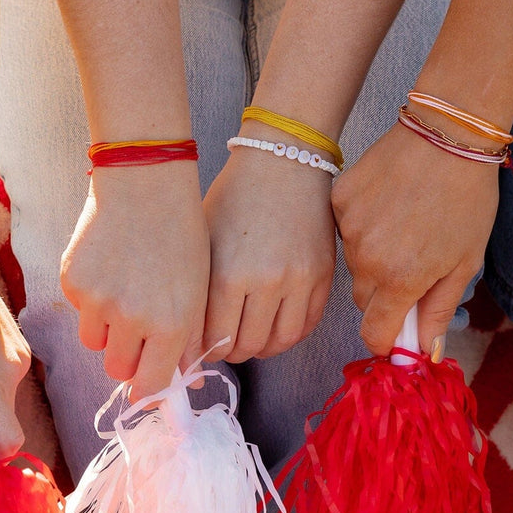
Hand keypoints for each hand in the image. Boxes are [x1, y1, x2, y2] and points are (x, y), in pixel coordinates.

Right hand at [60, 163, 209, 397]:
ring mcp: (97, 301)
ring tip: (125, 291)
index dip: (150, 387)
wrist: (145, 182)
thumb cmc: (182, 233)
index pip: (152, 383)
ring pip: (94, 342)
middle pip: (118, 369)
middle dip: (128, 359)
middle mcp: (131, 319)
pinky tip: (110, 266)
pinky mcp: (72, 282)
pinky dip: (92, 298)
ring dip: (107, 330)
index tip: (148, 384)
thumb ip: (191, 339)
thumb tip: (187, 383)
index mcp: (170, 324)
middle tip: (138, 332)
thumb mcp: (199, 289)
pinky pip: (80, 310)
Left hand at [202, 147, 335, 362]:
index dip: (206, 349)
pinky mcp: (324, 275)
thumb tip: (188, 333)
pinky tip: (275, 325)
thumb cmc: (234, 195)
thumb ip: (198, 289)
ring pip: (280, 342)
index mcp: (229, 274)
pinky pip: (308, 324)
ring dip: (262, 348)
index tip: (201, 346)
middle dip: (232, 351)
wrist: (283, 161)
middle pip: (248, 346)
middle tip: (224, 344)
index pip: (215, 338)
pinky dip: (290, 334)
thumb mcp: (204, 239)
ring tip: (250, 338)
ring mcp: (300, 280)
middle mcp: (267, 283)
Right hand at [333, 123, 497, 354]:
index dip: (386, 339)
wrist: (446, 134)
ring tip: (403, 226)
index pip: (374, 332)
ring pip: (353, 264)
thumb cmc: (467, 198)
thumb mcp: (465, 260)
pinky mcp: (338, 200)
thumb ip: (439, 308)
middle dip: (384, 295)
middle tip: (412, 267)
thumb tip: (425, 350)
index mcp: (400, 279)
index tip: (397, 333)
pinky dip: (362, 226)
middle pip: (363, 298)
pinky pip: (344, 229)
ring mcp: (347, 228)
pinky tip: (387, 204)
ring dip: (373, 259)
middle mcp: (366, 258)